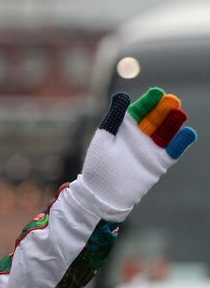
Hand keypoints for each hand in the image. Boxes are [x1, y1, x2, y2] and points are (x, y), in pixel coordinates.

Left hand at [79, 88, 195, 214]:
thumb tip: (122, 95)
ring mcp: (150, 149)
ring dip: (173, 123)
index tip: (157, 93)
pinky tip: (188, 133)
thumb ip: (114, 118)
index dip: (149, 102)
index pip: (140, 111)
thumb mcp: (104, 139)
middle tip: (171, 101)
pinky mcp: (158, 163)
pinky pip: (173, 151)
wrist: (101, 194)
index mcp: (124, 129)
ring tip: (179, 113)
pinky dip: (181, 143)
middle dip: (163, 110)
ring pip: (166, 133)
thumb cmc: (98, 165)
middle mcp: (139, 137)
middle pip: (155, 119)